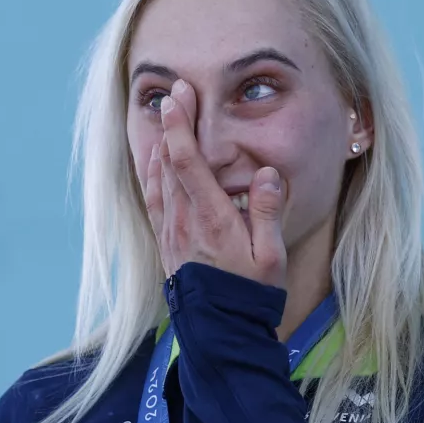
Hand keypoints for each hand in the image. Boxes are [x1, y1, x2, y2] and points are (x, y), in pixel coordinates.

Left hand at [144, 79, 286, 288]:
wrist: (222, 331)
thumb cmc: (252, 294)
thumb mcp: (272, 257)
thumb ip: (268, 213)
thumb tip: (267, 174)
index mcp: (212, 218)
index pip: (188, 162)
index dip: (181, 125)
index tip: (181, 96)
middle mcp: (185, 221)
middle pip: (169, 161)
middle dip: (172, 123)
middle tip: (177, 90)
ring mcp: (171, 233)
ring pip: (157, 178)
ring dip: (159, 143)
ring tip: (164, 114)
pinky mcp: (166, 243)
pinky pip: (152, 200)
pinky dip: (151, 173)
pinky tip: (154, 159)